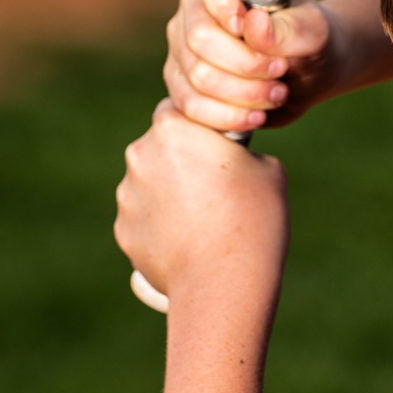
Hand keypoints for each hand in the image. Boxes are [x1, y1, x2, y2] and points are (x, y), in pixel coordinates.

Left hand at [116, 100, 288, 307]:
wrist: (225, 282)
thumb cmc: (254, 218)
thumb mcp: (268, 168)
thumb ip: (240, 152)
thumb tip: (230, 158)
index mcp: (173, 128)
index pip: (179, 110)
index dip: (199, 128)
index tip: (218, 147)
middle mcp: (140, 155)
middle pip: (160, 147)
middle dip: (182, 162)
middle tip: (217, 187)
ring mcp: (128, 195)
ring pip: (150, 185)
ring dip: (171, 195)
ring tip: (207, 222)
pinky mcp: (124, 231)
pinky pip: (145, 220)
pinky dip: (163, 228)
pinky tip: (192, 243)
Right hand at [164, 0, 342, 134]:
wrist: (309, 74)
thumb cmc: (311, 41)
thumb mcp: (314, 33)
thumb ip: (287, 28)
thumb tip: (253, 25)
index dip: (223, 1)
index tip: (249, 25)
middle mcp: (195, 2)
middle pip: (199, 36)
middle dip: (245, 64)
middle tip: (281, 70)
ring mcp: (182, 42)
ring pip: (196, 75)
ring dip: (243, 94)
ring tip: (278, 94)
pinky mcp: (181, 79)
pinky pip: (189, 103)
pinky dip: (227, 116)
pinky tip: (256, 117)